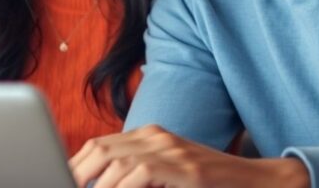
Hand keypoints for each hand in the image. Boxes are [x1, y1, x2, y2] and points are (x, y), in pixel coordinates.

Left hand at [68, 124, 310, 187]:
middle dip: (77, 172)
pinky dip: (123, 187)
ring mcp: (172, 149)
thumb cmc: (210, 186)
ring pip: (118, 161)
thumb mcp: (168, 177)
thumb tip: (102, 185)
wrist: (258, 182)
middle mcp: (157, 136)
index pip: (99, 145)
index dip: (74, 164)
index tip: (61, 180)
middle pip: (101, 149)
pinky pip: (143, 174)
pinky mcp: (186, 168)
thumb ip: (138, 177)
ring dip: (97, 185)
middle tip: (62, 187)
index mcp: (149, 136)